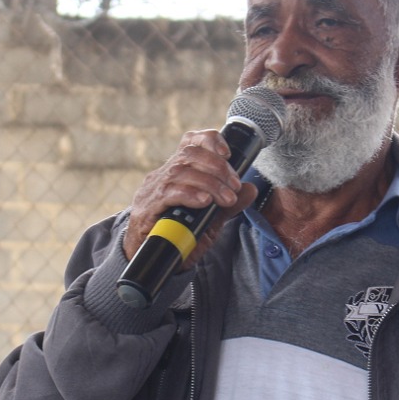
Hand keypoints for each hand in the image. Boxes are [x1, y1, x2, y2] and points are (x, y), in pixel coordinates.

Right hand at [122, 129, 258, 265]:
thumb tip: (251, 189)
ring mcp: (153, 191)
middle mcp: (163, 176)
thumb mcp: (209, 219)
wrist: (152, 259)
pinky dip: (189, 194)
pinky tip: (204, 202)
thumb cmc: (179, 235)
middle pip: (189, 154)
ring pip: (181, 172)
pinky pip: (168, 194)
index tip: (227, 153)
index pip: (190, 142)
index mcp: (177, 172)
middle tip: (234, 186)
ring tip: (226, 198)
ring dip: (209, 183)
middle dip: (217, 167)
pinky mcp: (147, 209)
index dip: (209, 140)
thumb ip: (228, 204)